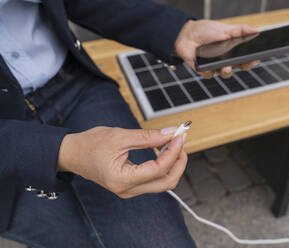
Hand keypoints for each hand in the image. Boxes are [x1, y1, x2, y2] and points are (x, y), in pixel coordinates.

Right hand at [58, 126, 186, 197]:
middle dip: (179, 161)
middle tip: (181, 140)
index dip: (173, 151)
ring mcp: (130, 190)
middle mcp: (128, 190)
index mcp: (122, 179)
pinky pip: (155, 180)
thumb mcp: (120, 136)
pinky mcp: (131, 186)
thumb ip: (147, 136)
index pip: (158, 169)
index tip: (179, 135)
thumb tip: (170, 133)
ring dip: (173, 164)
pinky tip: (165, 150)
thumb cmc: (91, 144)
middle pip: (166, 182)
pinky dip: (164, 166)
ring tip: (175, 143)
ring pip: (163, 183)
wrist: (72, 154)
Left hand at [174, 20, 259, 78]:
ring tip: (226, 67)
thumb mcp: (224, 28)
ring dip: (227, 72)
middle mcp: (225, 60)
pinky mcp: (204, 70)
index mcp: (232, 50)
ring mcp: (215, 66)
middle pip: (238, 67)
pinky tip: (207, 67)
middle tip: (246, 63)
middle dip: (244, 66)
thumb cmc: (204, 31)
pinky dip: (209, 72)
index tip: (257, 58)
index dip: (251, 60)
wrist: (186, 34)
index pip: (245, 58)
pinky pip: (209, 75)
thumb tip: (256, 30)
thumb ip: (240, 30)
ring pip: (225, 74)